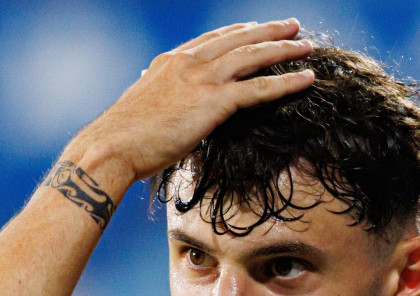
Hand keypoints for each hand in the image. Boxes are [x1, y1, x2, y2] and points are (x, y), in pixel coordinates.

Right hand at [67, 19, 313, 186]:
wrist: (112, 147)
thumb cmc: (125, 138)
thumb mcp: (144, 108)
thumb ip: (161, 99)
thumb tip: (164, 102)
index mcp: (170, 62)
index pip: (212, 39)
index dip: (239, 32)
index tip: (257, 27)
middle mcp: (188, 63)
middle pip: (238, 39)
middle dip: (269, 30)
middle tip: (293, 25)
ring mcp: (202, 79)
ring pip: (253, 56)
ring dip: (284, 49)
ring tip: (307, 45)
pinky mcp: (214, 102)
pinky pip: (260, 88)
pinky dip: (287, 82)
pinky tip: (307, 78)